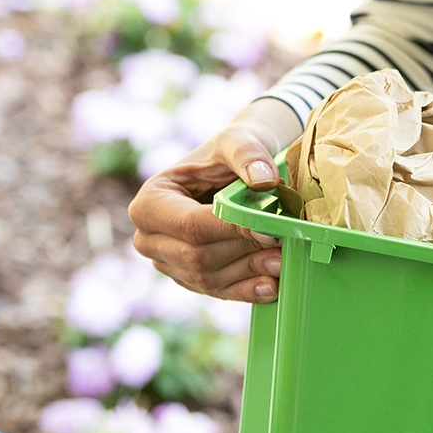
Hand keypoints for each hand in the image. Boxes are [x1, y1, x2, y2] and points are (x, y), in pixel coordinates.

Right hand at [127, 99, 301, 302]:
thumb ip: (248, 153)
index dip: (230, 230)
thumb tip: (265, 180)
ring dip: (248, 273)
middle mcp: (149, 238)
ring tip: (284, 261)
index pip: (190, 225)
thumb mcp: (236, 140)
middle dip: (243, 254)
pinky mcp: (188, 280)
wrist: (232, 172)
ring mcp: (167, 263)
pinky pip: (217, 292)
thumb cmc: (227, 154)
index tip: (269, 229)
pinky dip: (246, 291)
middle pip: (197, 257)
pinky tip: (272, 286)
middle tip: (283, 246)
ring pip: (208, 279)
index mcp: (150, 202)